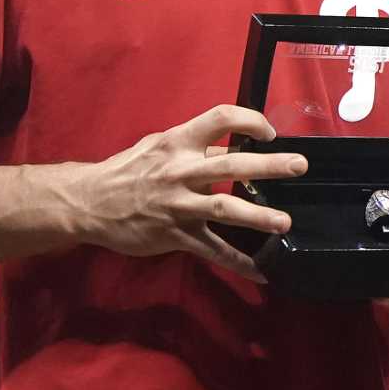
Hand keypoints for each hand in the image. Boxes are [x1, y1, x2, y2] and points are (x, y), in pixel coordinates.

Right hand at [66, 105, 306, 280]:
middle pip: (231, 165)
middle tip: (299, 165)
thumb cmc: (127, 170)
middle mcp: (181, 171)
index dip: (248, 120)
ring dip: (258, 215)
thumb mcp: (157, 147)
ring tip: (285, 222)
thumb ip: (193, 147)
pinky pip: (212, 250)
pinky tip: (261, 271)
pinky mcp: (175, 234)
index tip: (269, 132)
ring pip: (225, 208)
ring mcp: (179, 205)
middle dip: (269, 165)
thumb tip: (231, 146)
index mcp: (177, 142)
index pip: (219, 118)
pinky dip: (238, 262)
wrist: (89, 202)